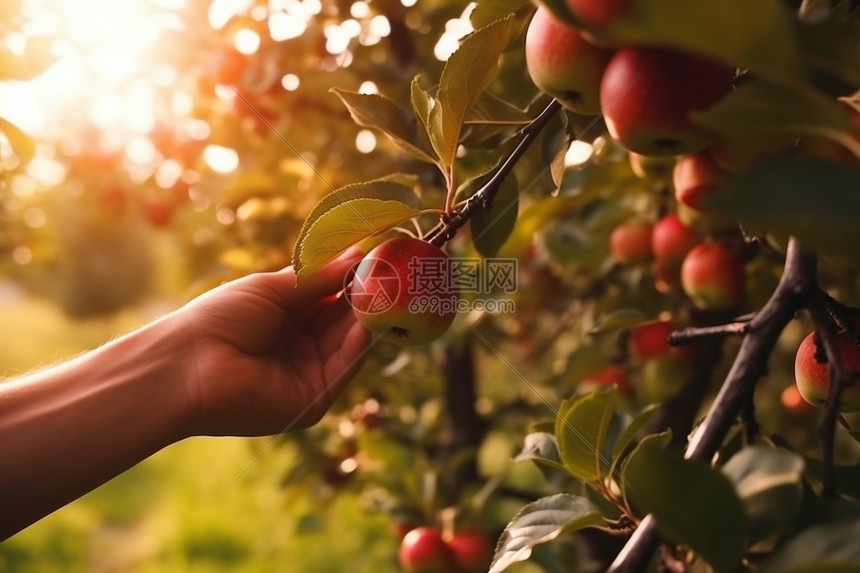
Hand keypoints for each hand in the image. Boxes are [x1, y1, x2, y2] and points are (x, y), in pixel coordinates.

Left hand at [174, 249, 371, 435]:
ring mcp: (308, 376)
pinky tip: (369, 320)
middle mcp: (301, 349)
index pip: (331, 299)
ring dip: (368, 318)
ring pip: (349, 345)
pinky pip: (342, 370)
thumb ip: (320, 277)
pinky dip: (358, 345)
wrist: (187, 364)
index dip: (355, 279)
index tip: (381, 257)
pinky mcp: (312, 403)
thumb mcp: (274, 288)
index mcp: (287, 320)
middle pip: (345, 322)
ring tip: (390, 289)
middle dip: (369, 297)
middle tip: (396, 271)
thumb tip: (360, 252)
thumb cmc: (220, 318)